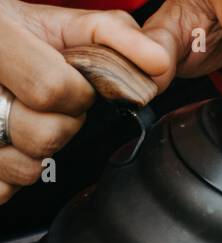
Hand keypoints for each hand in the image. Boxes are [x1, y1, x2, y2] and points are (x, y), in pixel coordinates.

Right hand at [0, 0, 168, 204]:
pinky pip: (4, 189)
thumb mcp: (64, 25)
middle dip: (65, 125)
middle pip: (43, 135)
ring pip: (24, 167)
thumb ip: (113, 36)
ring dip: (42, 152)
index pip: (50, 89)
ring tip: (32, 121)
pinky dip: (17, 172)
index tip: (75, 86)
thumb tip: (158, 61)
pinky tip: (14, 144)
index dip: (76, 94)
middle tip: (54, 106)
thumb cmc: (21, 39)